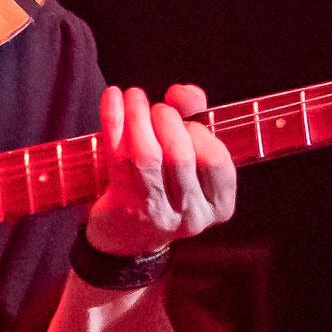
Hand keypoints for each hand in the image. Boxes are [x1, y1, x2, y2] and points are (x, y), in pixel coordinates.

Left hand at [88, 84, 236, 257]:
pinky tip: (113, 96)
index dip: (199, 131)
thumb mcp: (190, 156)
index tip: (185, 119)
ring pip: (147, 155)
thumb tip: (184, 93)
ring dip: (139, 116)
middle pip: (181, 155)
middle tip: (156, 108)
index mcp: (219, 204)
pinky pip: (118, 156)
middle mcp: (192, 214)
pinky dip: (113, 120)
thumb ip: (195, 117)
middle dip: (167, 119)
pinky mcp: (124, 207)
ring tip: (135, 96)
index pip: (216, 160)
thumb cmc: (166, 184)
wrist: (128, 238)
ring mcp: (157, 214)